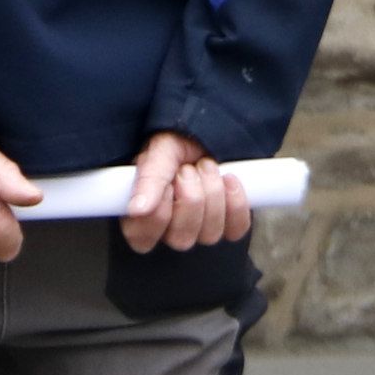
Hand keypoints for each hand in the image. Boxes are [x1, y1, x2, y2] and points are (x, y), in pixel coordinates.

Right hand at [119, 130, 251, 253]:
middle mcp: (170, 231)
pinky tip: (228, 179)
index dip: (159, 211)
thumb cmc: (173, 146)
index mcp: (143, 218)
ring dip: (212, 195)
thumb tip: (137, 210)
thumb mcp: (157, 154)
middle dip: (190, 198)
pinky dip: (235, 202)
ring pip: (210, 235)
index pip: (144, 240)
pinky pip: (236, 229)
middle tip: (188, 169)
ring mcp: (200, 231)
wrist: (202, 134)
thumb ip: (147, 181)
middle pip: (181, 240)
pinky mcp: (228, 224)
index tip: (167, 183)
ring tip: (206, 167)